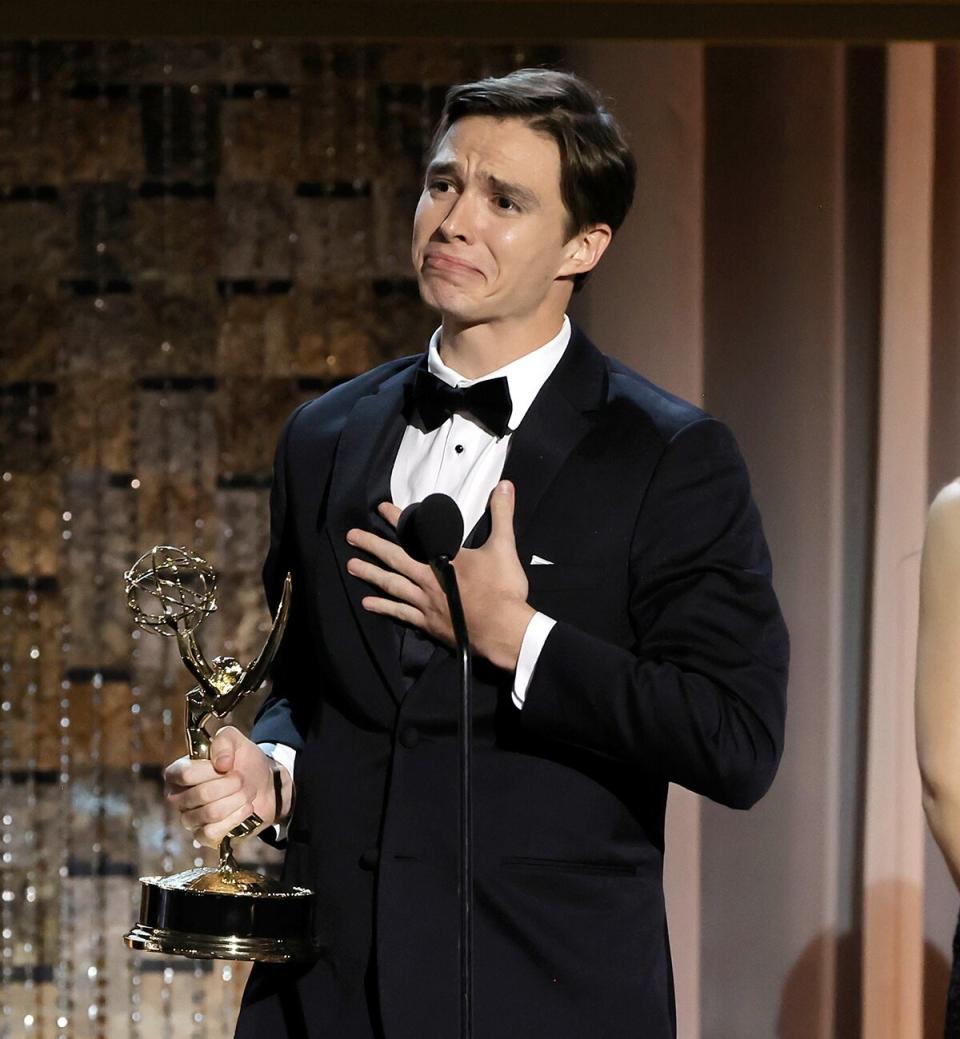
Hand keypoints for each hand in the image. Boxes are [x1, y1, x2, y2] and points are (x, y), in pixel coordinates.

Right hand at [163, 726, 291, 847]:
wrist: (265, 785)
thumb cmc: (243, 762)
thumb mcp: (236, 740)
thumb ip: (224, 740)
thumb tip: (220, 763)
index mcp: (178, 773)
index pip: (185, 774)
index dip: (210, 770)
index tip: (228, 765)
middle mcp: (178, 798)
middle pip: (201, 794)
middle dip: (231, 784)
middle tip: (242, 779)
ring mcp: (189, 819)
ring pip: (210, 813)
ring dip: (237, 800)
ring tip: (247, 793)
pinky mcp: (204, 836)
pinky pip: (213, 832)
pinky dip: (235, 818)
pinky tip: (246, 809)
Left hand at [346, 480, 535, 669]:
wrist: (502, 630)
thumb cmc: (501, 589)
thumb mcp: (504, 547)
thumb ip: (502, 514)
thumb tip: (505, 486)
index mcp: (443, 558)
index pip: (415, 533)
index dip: (397, 518)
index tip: (381, 508)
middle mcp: (427, 578)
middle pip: (393, 558)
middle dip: (371, 545)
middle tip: (351, 536)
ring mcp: (425, 602)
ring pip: (391, 584)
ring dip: (370, 574)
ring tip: (351, 566)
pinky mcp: (427, 622)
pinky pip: (400, 613)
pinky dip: (383, 607)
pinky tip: (368, 604)